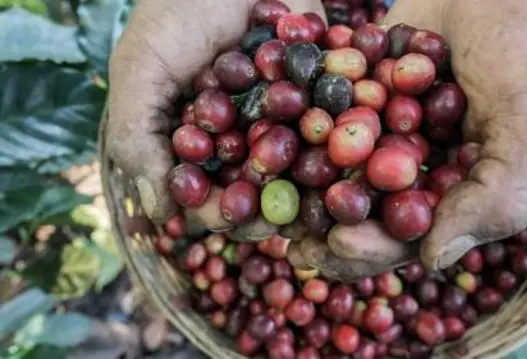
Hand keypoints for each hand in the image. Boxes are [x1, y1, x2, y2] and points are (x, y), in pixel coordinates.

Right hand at [105, 0, 324, 233]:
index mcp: (197, 142)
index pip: (205, 193)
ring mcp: (283, 122)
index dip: (215, 210)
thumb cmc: (179, 10)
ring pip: (298, 174)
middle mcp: (240, 139)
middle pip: (256, 192)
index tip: (226, 214)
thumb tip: (162, 213)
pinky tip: (340, 167)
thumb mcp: (142, 68)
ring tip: (312, 201)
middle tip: (278, 218)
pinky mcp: (319, 100)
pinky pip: (330, 132)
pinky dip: (336, 151)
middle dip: (265, 210)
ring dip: (307, 194)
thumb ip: (138, 135)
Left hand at [288, 0, 526, 281]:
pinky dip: (291, 122)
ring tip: (260, 195)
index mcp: (451, 191)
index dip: (372, 247)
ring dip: (295, 184)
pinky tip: (264, 132)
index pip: (408, 236)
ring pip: (329, 166)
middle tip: (284, 234)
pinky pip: (318, 110)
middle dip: (322, 225)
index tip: (337, 242)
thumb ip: (497, 198)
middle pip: (360, 211)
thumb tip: (433, 260)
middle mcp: (410, 167)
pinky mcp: (353, 90)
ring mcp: (377, 128)